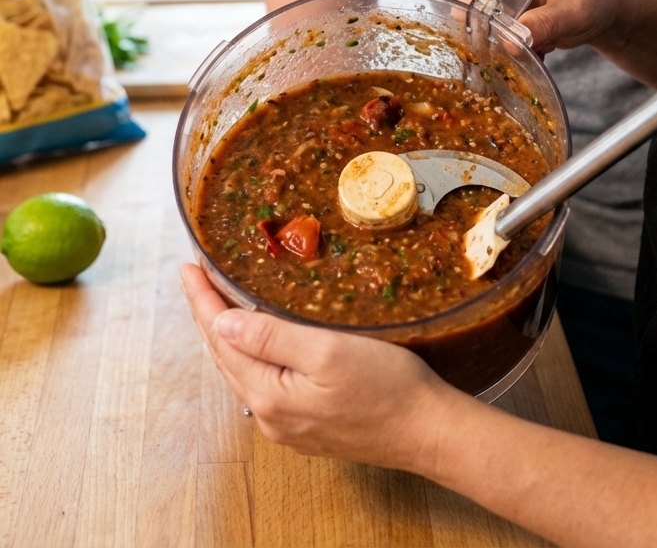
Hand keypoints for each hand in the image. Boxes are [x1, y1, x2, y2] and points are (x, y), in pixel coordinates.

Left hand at [180, 263, 458, 468]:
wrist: (427, 430)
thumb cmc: (387, 388)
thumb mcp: (327, 351)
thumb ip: (271, 338)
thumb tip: (222, 323)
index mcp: (269, 396)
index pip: (222, 339)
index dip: (203, 300)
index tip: (189, 268)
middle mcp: (271, 417)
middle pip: (226, 357)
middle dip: (209, 315)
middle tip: (197, 278)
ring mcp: (288, 424)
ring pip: (243, 370)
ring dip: (228, 335)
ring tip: (218, 302)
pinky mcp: (307, 424)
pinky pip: (264, 382)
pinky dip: (252, 354)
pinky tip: (257, 340)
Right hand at [454, 0, 620, 54]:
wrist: (605, 1)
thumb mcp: (575, 13)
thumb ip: (543, 25)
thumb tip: (509, 42)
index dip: (471, 3)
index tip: (485, 34)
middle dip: (484, 20)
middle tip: (511, 43)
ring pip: (471, 3)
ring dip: (496, 29)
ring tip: (533, 39)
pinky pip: (481, 11)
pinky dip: (501, 30)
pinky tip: (530, 37)